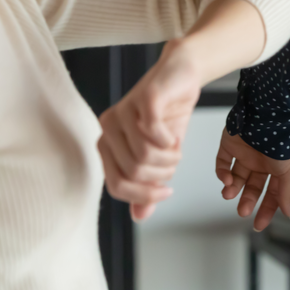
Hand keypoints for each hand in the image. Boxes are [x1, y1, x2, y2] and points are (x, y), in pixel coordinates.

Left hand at [98, 39, 201, 221]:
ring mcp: (124, 110)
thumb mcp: (160, 155)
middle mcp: (108, 126)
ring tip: (176, 150)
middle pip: (133, 172)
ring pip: (144, 156)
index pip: (116, 186)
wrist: (183, 74)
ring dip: (169, 160)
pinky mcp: (144, 98)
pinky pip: (153, 133)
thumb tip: (139, 216)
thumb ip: (147, 184)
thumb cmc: (169, 113)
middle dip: (161, 175)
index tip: (167, 191)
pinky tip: (174, 137)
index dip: (144, 195)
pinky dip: (169, 142)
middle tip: (174, 163)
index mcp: (107, 142)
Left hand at [216, 129, 289, 230]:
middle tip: (242, 211)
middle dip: (247, 200)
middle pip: (252, 187)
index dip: (266, 209)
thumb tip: (289, 214)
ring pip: (235, 177)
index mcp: (276, 167)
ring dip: (231, 189)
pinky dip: (222, 173)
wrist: (265, 117)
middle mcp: (260, 161)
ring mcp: (244, 153)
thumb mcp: (288, 170)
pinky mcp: (229, 144)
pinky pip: (222, 162)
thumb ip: (286, 193)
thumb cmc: (280, 141)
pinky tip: (227, 179)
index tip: (258, 224)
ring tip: (229, 194)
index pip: (271, 193)